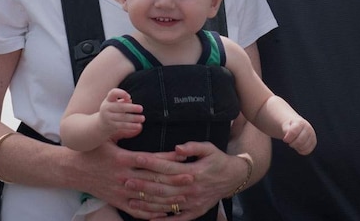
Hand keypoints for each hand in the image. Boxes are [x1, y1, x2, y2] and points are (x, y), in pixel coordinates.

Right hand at [83, 143, 196, 218]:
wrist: (73, 169)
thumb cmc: (93, 150)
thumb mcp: (107, 137)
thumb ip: (124, 132)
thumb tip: (139, 124)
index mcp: (123, 159)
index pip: (150, 160)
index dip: (168, 159)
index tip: (183, 158)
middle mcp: (123, 176)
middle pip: (153, 179)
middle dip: (173, 180)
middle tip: (191, 178)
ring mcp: (120, 191)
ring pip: (147, 198)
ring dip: (167, 198)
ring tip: (183, 197)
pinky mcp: (117, 201)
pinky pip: (136, 210)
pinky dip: (150, 213)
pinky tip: (164, 213)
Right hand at [100, 88, 143, 141]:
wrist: (101, 124)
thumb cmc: (113, 109)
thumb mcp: (115, 103)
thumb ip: (123, 100)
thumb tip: (129, 100)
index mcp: (109, 99)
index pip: (113, 93)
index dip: (121, 93)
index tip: (129, 97)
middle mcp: (106, 108)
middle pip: (120, 107)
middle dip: (131, 108)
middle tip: (141, 108)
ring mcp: (108, 117)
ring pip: (122, 117)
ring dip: (134, 118)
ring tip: (142, 118)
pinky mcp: (112, 126)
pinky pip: (123, 125)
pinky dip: (131, 126)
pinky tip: (139, 126)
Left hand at [123, 141, 246, 218]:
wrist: (234, 178)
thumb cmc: (218, 160)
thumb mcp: (209, 148)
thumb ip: (192, 147)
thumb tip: (176, 148)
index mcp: (194, 171)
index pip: (167, 167)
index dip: (151, 163)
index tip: (136, 158)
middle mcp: (191, 189)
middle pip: (163, 187)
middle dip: (143, 184)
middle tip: (125, 181)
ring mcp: (193, 202)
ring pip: (166, 204)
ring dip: (147, 203)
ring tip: (131, 200)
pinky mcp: (195, 212)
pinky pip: (177, 219)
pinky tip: (149, 219)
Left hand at [282, 118, 315, 154]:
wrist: (297, 125)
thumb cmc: (290, 126)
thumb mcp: (286, 126)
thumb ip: (286, 130)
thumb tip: (287, 137)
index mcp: (300, 123)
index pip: (293, 133)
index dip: (288, 138)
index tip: (285, 139)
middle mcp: (308, 128)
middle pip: (300, 141)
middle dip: (292, 144)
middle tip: (290, 142)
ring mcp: (312, 135)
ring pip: (304, 147)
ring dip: (297, 147)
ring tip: (294, 143)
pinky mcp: (314, 142)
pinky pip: (307, 151)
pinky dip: (301, 151)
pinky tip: (298, 146)